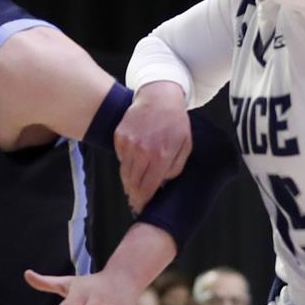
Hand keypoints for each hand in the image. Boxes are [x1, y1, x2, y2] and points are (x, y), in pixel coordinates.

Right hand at [116, 83, 192, 211]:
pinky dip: (125, 162)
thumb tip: (163, 183)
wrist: (159, 97)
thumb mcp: (185, 145)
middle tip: (136, 201)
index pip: (147, 188)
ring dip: (128, 182)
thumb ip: (175, 167)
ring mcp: (128, 144)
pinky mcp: (119, 137)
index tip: (141, 207)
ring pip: (124, 173)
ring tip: (133, 186)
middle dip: (134, 195)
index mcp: (160, 156)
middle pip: (132, 184)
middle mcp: (142, 152)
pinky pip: (120, 158)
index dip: (143, 201)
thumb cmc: (175, 122)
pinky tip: (134, 160)